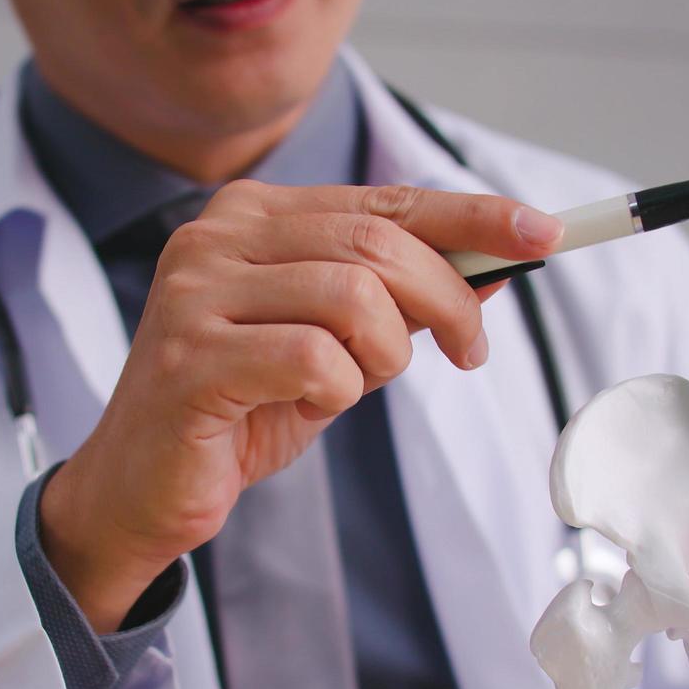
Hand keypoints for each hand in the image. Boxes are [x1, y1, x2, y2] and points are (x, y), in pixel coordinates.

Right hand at [40, 181, 563, 630]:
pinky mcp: (189, 357)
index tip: (544, 233)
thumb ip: (395, 301)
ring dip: (385, 355)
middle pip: (376, 243)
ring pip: (352, 297)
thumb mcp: (332, 345)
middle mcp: (217, 236)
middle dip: (449, 300)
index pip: (383, 201)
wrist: (144, 487)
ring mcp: (196, 293)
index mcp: (251, 215)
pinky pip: (314, 360)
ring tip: (359, 384)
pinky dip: (337, 392)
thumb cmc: (240, 410)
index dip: (472, 215)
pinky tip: (309, 406)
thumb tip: (495, 267)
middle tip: (470, 351)